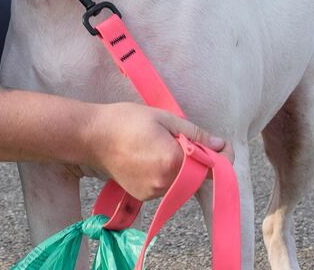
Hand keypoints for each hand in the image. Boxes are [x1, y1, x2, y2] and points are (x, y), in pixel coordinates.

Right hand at [86, 103, 226, 201]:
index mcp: (173, 160)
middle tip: (183, 137)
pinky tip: (149, 157)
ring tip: (160, 145)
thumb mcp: (163, 117)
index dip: (222, 157)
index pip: (211, 166)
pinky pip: (165, 186)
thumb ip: (194, 133)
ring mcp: (153, 192)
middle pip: (196, 175)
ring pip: (181, 182)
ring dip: (180, 167)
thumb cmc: (125, 121)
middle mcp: (166, 182)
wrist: (90, 137)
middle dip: (198, 159)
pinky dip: (165, 174)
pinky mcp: (143, 196)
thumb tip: (220, 145)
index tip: (223, 146)